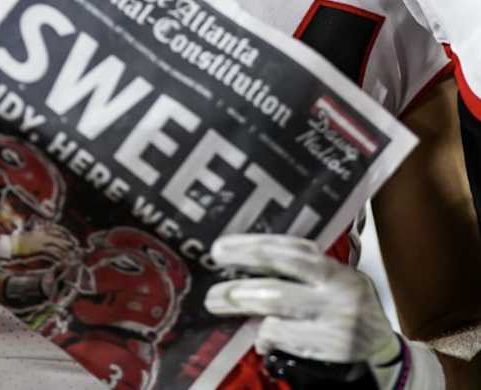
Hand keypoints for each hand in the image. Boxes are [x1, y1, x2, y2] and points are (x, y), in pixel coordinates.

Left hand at [205, 234, 443, 388]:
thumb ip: (303, 268)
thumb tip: (249, 259)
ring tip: (221, 306)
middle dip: (238, 288)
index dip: (250, 247)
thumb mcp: (334, 277)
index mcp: (333, 267)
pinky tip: (261, 338)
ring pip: (279, 312)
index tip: (220, 249)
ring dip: (245, 310)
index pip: (287, 250)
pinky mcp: (335, 348)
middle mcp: (337, 290)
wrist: (384, 349)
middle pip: (277, 285)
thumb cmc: (348, 305)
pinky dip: (267, 337)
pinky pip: (288, 340)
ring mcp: (337, 321)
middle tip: (211, 293)